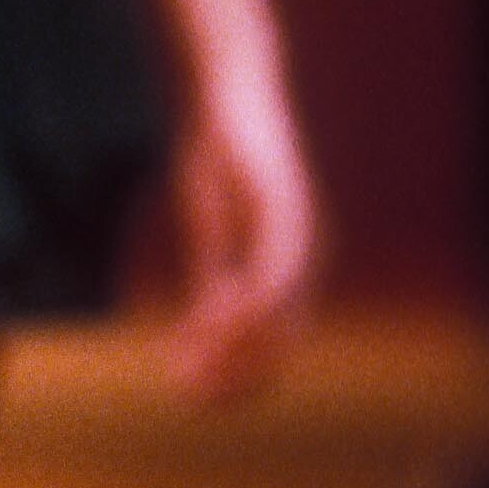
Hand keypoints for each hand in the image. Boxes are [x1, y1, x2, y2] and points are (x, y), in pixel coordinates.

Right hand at [162, 62, 319, 397]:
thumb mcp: (208, 229)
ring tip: (186, 370)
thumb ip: (213, 280)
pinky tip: (206, 321)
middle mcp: (306, 260)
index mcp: (290, 269)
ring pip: (277, 319)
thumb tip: (202, 333)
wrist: (230, 92)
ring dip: (231, 352)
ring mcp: (300, 238)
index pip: (273, 345)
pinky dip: (240, 307)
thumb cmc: (219, 156)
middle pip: (280, 345)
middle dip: (232, 378)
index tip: (186, 394)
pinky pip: (269, 275)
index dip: (233, 378)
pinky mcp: (284, 212)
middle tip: (182, 395)